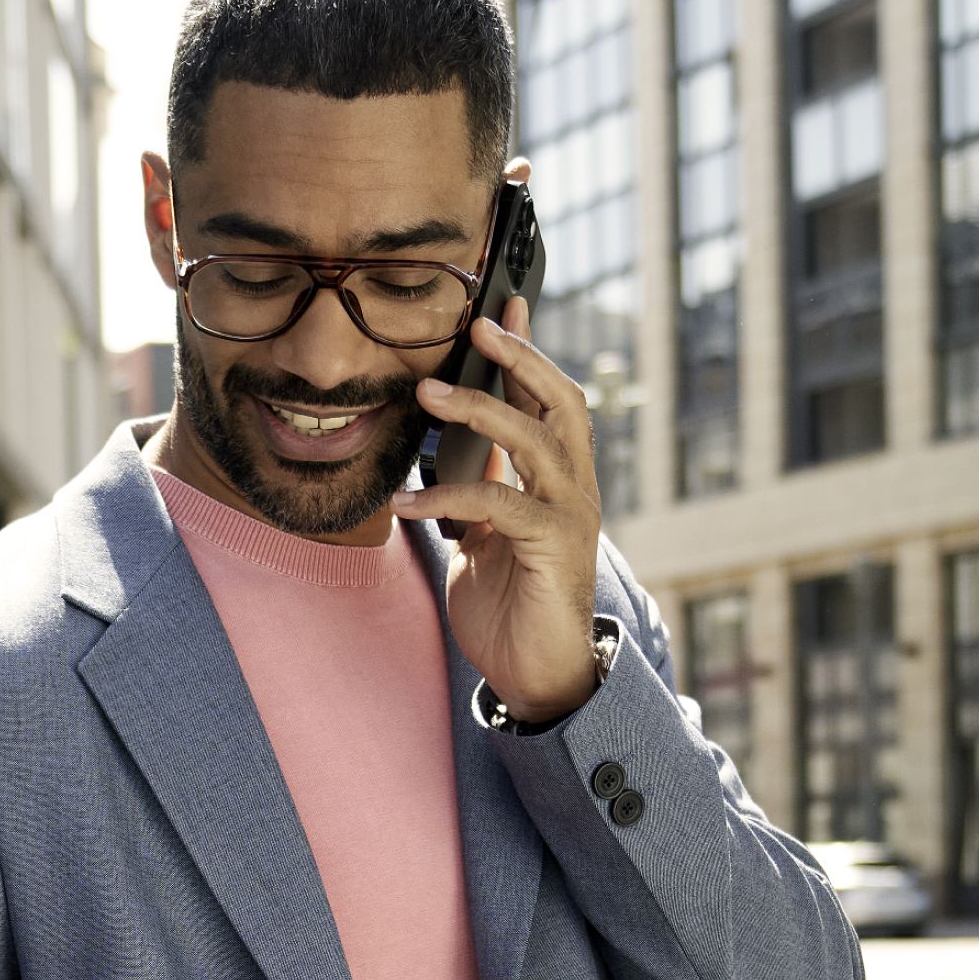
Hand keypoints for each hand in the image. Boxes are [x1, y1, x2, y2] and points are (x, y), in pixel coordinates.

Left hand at [394, 297, 605, 723]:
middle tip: (477, 325)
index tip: (503, 303)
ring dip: (479, 408)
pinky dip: (446, 496)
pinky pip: (498, 502)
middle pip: (560, 400)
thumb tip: (449, 455)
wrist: (537, 675)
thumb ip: (479, 492)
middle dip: (520, 357)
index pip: (549, 399)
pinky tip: (404, 503)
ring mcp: (571, 515)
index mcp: (558, 481)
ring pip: (535, 438)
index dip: (527, 350)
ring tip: (427, 394)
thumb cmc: (511, 607)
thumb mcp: (485, 537)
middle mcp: (574, 489)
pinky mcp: (555, 546)